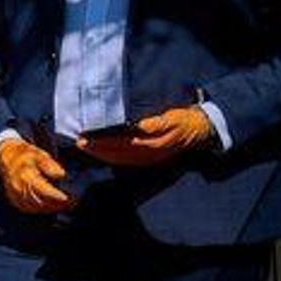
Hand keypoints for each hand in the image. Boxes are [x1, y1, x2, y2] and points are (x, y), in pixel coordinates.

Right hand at [0, 139, 72, 214]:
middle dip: (57, 205)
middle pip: (41, 202)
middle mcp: (19, 188)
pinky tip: (50, 206)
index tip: (70, 199)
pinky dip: (40, 209)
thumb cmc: (25, 155)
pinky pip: (29, 209)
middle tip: (72, 203)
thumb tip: (60, 175)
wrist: (7, 158)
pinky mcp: (15, 200)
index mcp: (26, 176)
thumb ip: (50, 165)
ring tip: (63, 205)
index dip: (57, 197)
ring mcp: (16, 196)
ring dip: (50, 208)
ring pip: (35, 207)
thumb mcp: (39, 155)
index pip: (44, 191)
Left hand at [77, 106, 213, 167]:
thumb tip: (138, 127)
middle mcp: (148, 154)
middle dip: (97, 149)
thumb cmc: (185, 120)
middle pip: (117, 154)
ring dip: (100, 155)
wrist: (201, 131)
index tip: (88, 136)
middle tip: (79, 142)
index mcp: (153, 144)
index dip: (104, 141)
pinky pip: (125, 161)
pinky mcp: (147, 159)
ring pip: (119, 159)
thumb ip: (155, 124)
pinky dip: (110, 158)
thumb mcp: (173, 118)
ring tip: (84, 147)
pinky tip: (100, 153)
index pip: (122, 144)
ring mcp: (147, 159)